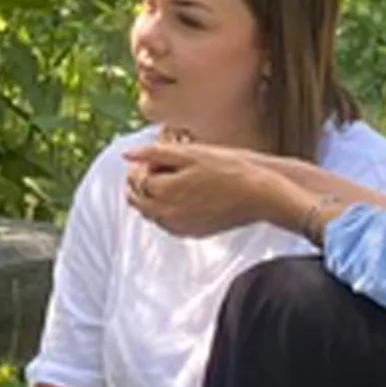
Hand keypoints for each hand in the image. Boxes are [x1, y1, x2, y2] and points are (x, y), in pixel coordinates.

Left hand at [123, 138, 294, 239]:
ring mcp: (179, 227)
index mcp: (164, 193)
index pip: (137, 179)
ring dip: (152, 196)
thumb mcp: (190, 153)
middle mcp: (166, 215)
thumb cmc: (228, 169)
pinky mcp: (192, 233)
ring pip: (151, 213)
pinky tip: (182, 195)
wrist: (259, 194)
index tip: (158, 155)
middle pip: (138, 200)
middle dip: (141, 182)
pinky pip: (167, 223)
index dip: (143, 165)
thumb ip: (154, 153)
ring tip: (172, 177)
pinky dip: (166, 209)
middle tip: (158, 165)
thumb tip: (126, 155)